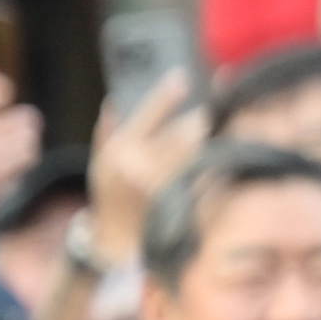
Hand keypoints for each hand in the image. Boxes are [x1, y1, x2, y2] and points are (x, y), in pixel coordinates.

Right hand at [85, 67, 206, 270]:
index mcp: (121, 153)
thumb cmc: (111, 197)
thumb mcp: (100, 164)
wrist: (118, 243)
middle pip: (187, 131)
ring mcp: (166, 187)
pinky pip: (210, 175)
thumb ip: (106, 132)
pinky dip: (217, 165)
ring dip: (212, 140)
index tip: (182, 76)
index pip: (149, 114)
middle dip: (200, 119)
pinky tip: (220, 160)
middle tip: (210, 110)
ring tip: (216, 132)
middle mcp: (143, 169)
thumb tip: (115, 100)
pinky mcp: (185, 203)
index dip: (167, 93)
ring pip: (202, 152)